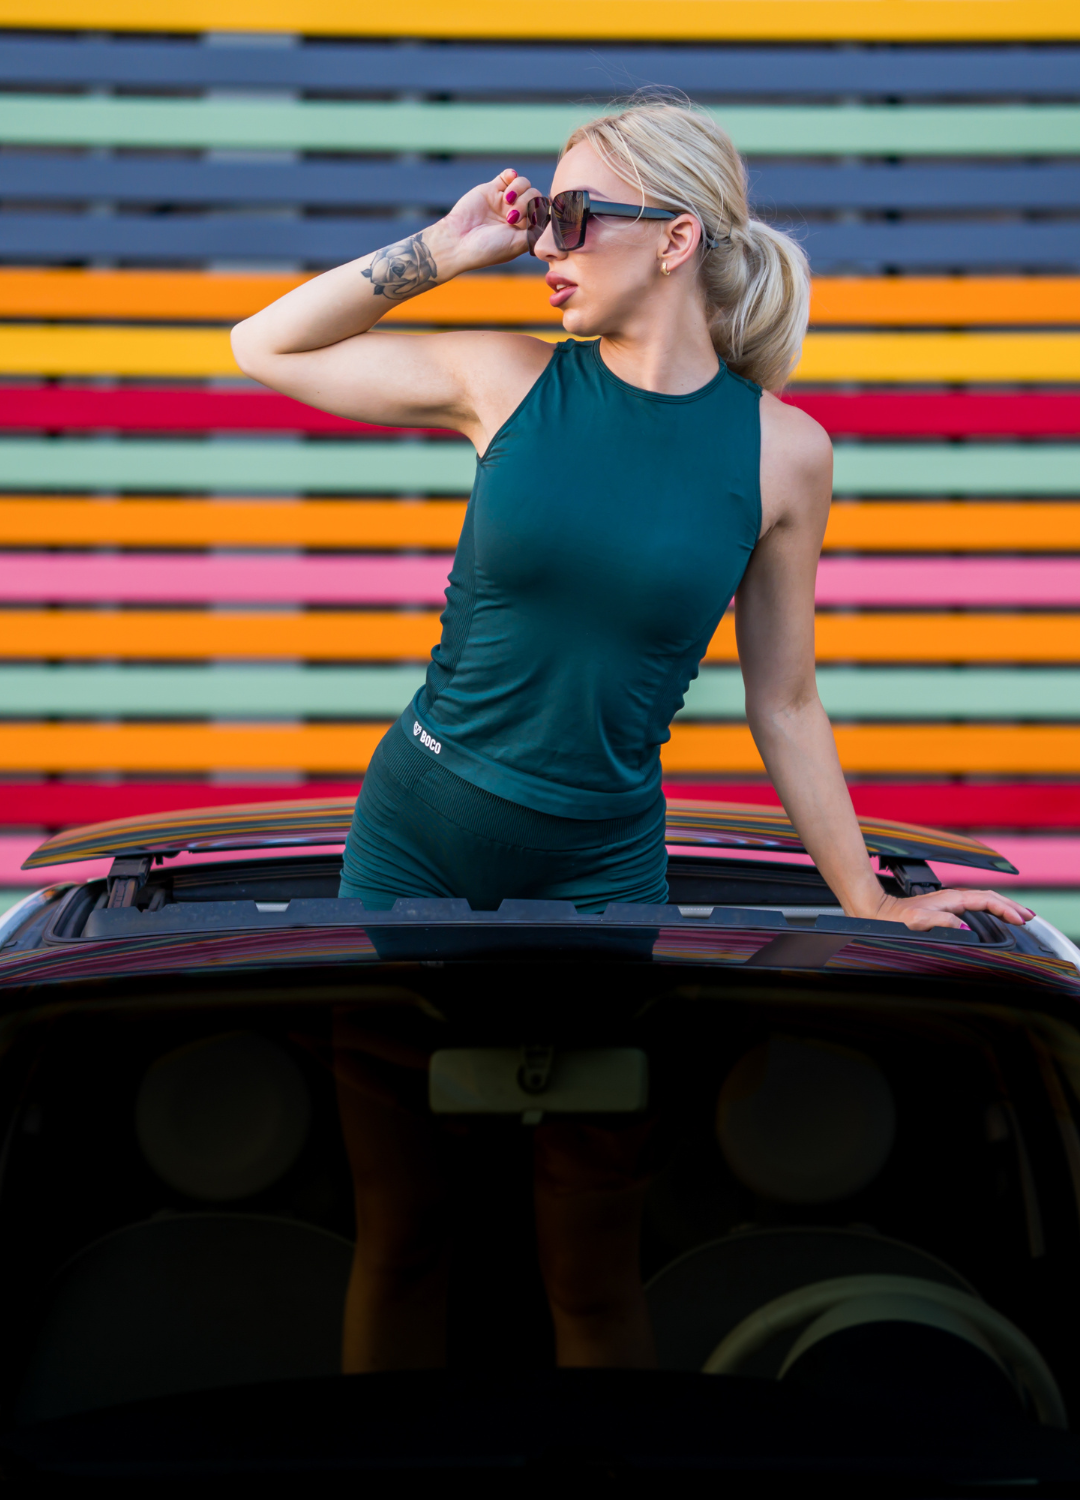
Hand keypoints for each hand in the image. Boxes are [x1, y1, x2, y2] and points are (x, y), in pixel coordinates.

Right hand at [436, 167, 541, 271]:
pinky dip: (512, 175)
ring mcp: (505, 202)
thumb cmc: (487, 249)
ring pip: (525, 184)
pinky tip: (509, 180)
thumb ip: (536, 232)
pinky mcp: (492, 189)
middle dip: (528, 204)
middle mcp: (517, 215)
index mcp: (525, 231)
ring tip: (506, 201)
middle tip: (511, 218)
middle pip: (536, 197)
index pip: (544, 213)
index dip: (543, 211)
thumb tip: (553, 221)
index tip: (535, 218)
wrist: (457, 241)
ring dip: (520, 190)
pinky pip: (508, 175)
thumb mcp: (517, 245)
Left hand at [867, 887, 1034, 931]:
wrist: (875, 910)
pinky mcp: (944, 907)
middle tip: (1029, 917)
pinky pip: (975, 905)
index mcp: (950, 899)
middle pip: (989, 897)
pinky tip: (993, 915)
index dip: (1006, 910)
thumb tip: (964, 925)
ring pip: (983, 900)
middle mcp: (951, 898)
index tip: (1020, 920)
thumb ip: (941, 922)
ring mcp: (948, 901)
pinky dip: (990, 908)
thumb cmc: (892, 919)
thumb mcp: (916, 922)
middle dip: (1011, 906)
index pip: (986, 901)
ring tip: (1019, 915)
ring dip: (1003, 906)